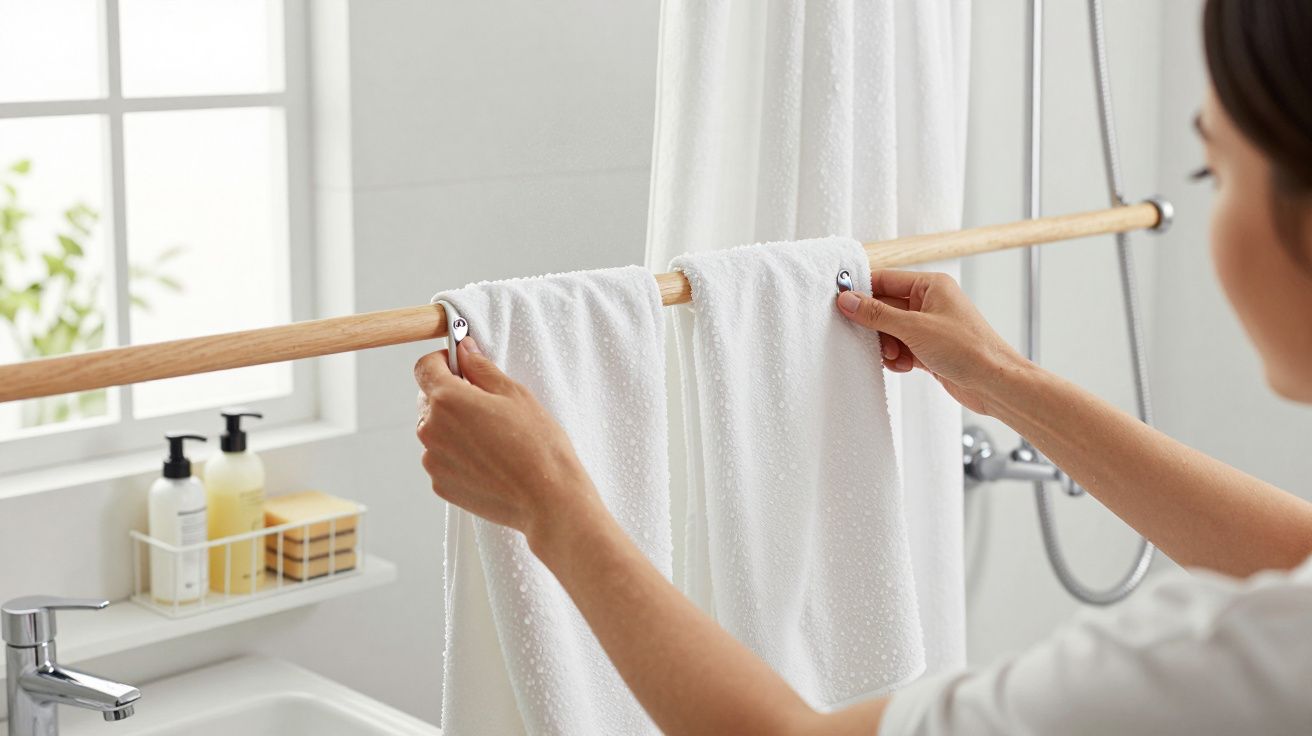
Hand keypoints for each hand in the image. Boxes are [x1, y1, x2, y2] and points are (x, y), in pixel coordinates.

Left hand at [414, 338, 602, 545]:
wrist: (547, 499)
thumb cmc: (537, 444)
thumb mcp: (514, 394)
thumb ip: (481, 368)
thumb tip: (464, 350)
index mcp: (447, 400)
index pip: (424, 367)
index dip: (442, 362)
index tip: (460, 367)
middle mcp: (431, 429)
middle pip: (428, 400)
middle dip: (451, 397)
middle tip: (487, 407)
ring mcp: (433, 460)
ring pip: (436, 431)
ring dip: (454, 428)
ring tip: (492, 440)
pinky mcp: (440, 485)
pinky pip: (442, 459)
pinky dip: (458, 455)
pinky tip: (489, 461)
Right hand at [835, 270, 1029, 414]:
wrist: (994, 383)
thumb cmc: (968, 349)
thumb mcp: (915, 328)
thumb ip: (877, 314)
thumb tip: (848, 300)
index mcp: (930, 286)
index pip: (885, 279)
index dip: (862, 290)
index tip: (841, 303)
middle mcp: (930, 303)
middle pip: (884, 307)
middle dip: (875, 325)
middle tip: (866, 338)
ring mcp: (929, 327)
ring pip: (890, 331)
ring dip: (885, 345)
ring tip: (894, 356)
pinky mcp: (929, 349)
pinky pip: (900, 348)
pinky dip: (896, 358)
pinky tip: (904, 366)